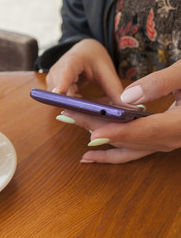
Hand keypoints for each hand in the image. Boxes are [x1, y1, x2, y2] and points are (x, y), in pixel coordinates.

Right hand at [46, 39, 123, 102]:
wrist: (84, 51)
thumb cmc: (94, 58)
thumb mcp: (107, 72)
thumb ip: (116, 92)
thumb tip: (130, 109)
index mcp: (72, 61)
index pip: (65, 73)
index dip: (61, 84)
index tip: (59, 95)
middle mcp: (57, 71)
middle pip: (61, 92)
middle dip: (75, 104)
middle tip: (92, 112)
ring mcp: (52, 80)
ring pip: (61, 100)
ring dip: (75, 106)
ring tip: (90, 104)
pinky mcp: (52, 88)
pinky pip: (61, 101)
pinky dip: (72, 104)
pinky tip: (82, 103)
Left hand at [59, 60, 180, 163]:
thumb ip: (160, 84)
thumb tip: (126, 98)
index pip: (143, 132)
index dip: (117, 133)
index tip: (93, 133)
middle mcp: (172, 140)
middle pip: (128, 138)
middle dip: (95, 126)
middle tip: (68, 115)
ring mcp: (166, 143)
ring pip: (127, 146)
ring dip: (98, 136)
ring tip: (71, 123)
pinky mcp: (160, 140)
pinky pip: (132, 152)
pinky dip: (111, 153)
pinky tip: (89, 155)